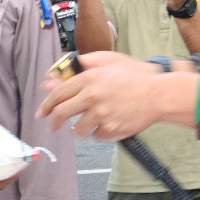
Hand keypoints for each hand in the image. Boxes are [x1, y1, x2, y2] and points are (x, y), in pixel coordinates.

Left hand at [37, 52, 195, 138]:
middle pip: (61, 114)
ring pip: (78, 130)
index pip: (58, 94)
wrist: (157, 95)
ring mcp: (101, 114)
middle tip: (53, 127)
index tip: (42, 113)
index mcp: (89, 79)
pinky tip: (108, 124)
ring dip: (80, 130)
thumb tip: (67, 70)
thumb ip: (86, 64)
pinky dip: (100, 133)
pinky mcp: (111, 129)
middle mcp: (92, 96)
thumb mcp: (110, 63)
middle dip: (54, 123)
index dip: (46, 105)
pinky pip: (97, 136)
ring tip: (88, 125)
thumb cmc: (134, 79)